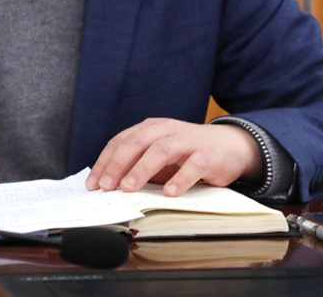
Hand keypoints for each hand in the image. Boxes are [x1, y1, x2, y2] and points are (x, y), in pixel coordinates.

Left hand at [84, 119, 262, 196]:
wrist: (229, 146)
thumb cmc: (186, 153)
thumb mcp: (159, 155)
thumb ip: (138, 165)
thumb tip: (109, 186)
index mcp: (150, 128)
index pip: (121, 142)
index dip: (105, 162)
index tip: (93, 184)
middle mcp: (166, 130)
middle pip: (136, 143)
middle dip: (118, 164)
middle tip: (106, 186)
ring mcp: (186, 141)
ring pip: (160, 150)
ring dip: (142, 169)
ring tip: (129, 188)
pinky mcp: (206, 155)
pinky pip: (191, 167)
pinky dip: (179, 179)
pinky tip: (169, 193)